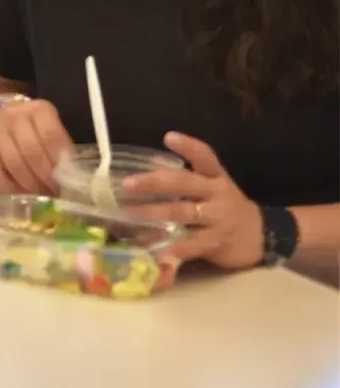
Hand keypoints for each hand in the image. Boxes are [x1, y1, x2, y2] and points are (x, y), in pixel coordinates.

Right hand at [0, 97, 73, 195]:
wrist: (2, 117)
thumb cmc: (35, 127)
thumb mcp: (51, 126)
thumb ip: (61, 146)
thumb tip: (70, 175)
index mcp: (38, 110)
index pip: (50, 135)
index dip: (58, 160)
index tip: (66, 178)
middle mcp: (14, 117)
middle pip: (30, 150)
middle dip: (45, 175)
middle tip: (54, 190)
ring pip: (13, 162)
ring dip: (29, 183)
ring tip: (40, 193)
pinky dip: (9, 186)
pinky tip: (21, 192)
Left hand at [123, 132, 265, 268]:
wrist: (260, 236)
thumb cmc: (224, 206)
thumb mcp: (210, 187)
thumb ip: (185, 178)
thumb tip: (149, 164)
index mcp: (215, 176)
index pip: (205, 156)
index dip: (188, 147)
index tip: (169, 137)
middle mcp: (218, 194)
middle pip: (184, 184)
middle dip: (154, 183)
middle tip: (127, 184)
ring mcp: (218, 218)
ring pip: (182, 213)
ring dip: (153, 213)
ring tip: (128, 214)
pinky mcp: (217, 242)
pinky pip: (191, 244)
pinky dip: (173, 247)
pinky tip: (155, 249)